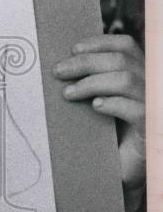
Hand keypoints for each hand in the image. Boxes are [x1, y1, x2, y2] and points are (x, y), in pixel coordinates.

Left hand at [52, 34, 144, 190]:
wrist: (118, 169)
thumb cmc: (106, 132)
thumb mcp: (100, 99)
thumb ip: (93, 79)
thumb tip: (64, 63)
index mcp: (141, 72)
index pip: (125, 45)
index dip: (99, 43)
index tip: (73, 50)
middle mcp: (151, 84)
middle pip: (121, 60)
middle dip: (85, 63)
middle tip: (58, 72)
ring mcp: (154, 104)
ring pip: (125, 80)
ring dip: (92, 83)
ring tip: (68, 93)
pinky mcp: (151, 127)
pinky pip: (135, 109)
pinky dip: (113, 103)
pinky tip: (96, 106)